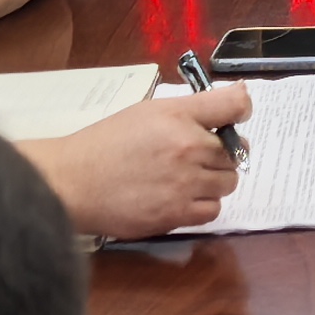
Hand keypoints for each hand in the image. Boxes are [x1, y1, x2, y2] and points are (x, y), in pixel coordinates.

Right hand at [31, 90, 246, 239]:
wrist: (74, 181)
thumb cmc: (109, 141)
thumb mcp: (151, 110)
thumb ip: (194, 107)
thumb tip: (239, 98)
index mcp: (181, 119)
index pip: (236, 107)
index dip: (240, 111)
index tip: (234, 117)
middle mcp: (188, 151)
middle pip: (236, 152)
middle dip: (224, 152)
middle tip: (202, 154)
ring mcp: (183, 186)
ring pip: (228, 184)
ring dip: (216, 180)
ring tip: (191, 176)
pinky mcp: (173, 217)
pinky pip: (211, 211)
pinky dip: (204, 204)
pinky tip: (184, 197)